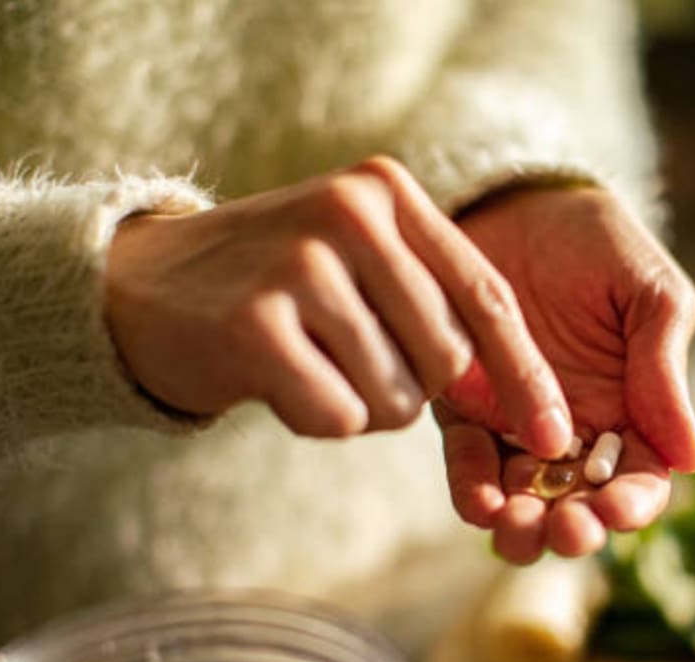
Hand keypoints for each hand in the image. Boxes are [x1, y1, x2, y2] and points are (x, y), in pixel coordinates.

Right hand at [105, 157, 571, 449]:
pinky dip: (317, 419)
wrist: (140, 286)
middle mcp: (351, 214)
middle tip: (351, 364)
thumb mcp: (358, 260)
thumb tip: (535, 396)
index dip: (525, 374)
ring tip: (308, 363)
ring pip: (394, 397)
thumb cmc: (274, 285)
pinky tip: (276, 381)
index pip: (486, 297)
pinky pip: (338, 417)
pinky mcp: (257, 325)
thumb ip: (434, 298)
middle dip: (412, 389)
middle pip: (446, 360)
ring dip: (361, 406)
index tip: (554, 435)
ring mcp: (301, 265)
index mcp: (386, 192)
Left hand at [437, 186, 694, 562]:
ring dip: (521, 529)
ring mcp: (516, 428)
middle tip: (565, 531)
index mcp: (633, 413)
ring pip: (522, 501)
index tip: (616, 510)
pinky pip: (467, 464)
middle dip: (573, 531)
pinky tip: (480, 499)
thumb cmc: (598, 243)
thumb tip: (692, 460)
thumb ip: (664, 371)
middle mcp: (575, 434)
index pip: (639, 481)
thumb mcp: (650, 294)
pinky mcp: (464, 411)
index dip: (631, 506)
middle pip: (579, 508)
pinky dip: (472, 489)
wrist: (516, 200)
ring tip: (517, 527)